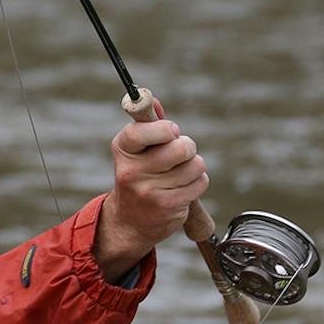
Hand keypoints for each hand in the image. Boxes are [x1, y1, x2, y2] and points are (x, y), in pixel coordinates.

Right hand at [92, 98, 208, 281]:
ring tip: (180, 173)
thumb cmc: (139, 176)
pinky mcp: (168, 206)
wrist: (130, 222)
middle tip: (180, 153)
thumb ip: (148, 125)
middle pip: (181, 147)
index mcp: (123, 149)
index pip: (144, 129)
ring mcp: (150, 191)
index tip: (171, 131)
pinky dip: (197, 182)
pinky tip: (183, 187)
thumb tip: (153, 101)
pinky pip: (200, 182)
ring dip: (194, 166)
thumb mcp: (136, 150)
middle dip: (187, 147)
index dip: (166, 128)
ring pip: (195, 165)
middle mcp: (132, 171)